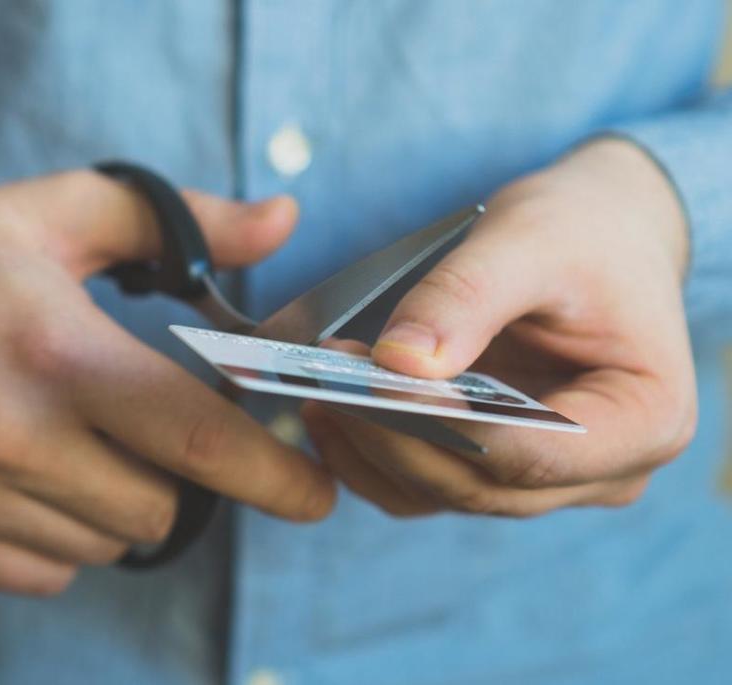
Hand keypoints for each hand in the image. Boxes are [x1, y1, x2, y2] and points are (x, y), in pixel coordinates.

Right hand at [0, 171, 335, 593]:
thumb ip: (180, 221)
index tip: (316, 492)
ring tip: (87, 442)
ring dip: (122, 504)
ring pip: (106, 545)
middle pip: (160, 508)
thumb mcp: (57, 212)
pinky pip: (46, 572)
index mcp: (58, 351)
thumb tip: (282, 219)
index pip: (195, 436)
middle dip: (182, 479)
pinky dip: (67, 535)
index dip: (272, 472)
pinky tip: (43, 477)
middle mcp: (14, 436)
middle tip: (157, 430)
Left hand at [303, 139, 695, 517]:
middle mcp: (600, 470)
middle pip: (479, 483)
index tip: (372, 380)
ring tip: (316, 389)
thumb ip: (468, 299)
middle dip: (393, 436)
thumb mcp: (532, 241)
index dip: (445, 425)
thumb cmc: (583, 233)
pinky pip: (421, 484)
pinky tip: (330, 408)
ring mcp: (544, 477)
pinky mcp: (494, 467)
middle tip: (325, 380)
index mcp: (643, 420)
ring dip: (372, 449)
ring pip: (440, 493)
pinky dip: (372, 454)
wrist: (594, 238)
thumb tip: (399, 363)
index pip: (532, 453)